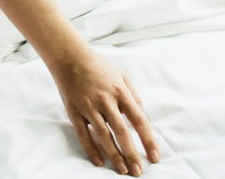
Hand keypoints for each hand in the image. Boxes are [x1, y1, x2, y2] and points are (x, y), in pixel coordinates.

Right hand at [47, 45, 159, 174]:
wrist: (69, 56)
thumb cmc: (97, 65)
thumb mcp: (120, 73)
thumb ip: (133, 94)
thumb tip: (142, 113)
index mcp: (120, 90)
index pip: (138, 119)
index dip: (147, 140)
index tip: (155, 156)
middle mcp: (105, 100)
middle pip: (122, 132)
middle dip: (132, 154)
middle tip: (138, 172)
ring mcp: (88, 106)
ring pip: (103, 136)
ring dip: (114, 155)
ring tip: (123, 171)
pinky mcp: (74, 111)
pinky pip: (84, 135)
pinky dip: (92, 150)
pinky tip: (99, 162)